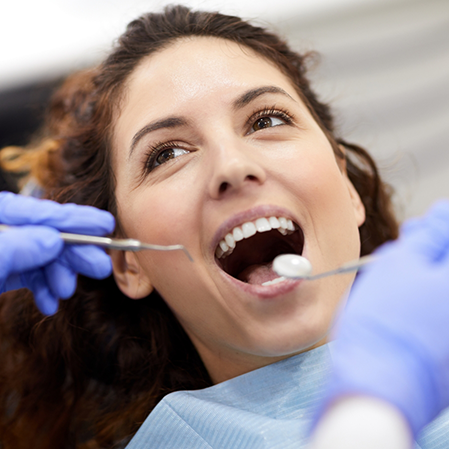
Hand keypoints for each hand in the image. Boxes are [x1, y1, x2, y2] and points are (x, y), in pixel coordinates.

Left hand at [0, 192, 114, 314]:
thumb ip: (15, 247)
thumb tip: (55, 239)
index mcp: (1, 217)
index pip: (42, 213)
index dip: (76, 218)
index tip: (105, 224)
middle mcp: (7, 231)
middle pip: (49, 235)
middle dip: (74, 253)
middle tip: (100, 267)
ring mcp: (7, 251)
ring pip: (44, 257)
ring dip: (60, 275)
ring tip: (64, 291)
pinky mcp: (4, 272)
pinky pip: (31, 275)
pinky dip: (44, 289)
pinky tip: (48, 303)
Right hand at [315, 200, 448, 436]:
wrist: (377, 386)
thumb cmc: (383, 323)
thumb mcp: (398, 266)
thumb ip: (426, 237)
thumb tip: (443, 213)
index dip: (433, 231)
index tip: (413, 235)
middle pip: (445, 269)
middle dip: (427, 257)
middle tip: (398, 263)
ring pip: (439, 293)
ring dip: (421, 283)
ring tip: (392, 293)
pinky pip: (437, 318)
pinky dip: (422, 308)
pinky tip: (398, 316)